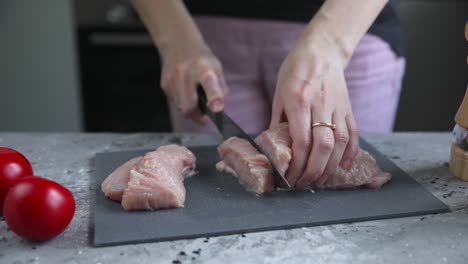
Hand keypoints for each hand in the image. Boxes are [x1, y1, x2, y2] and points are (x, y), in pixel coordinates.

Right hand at [159, 37, 227, 122]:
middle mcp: (185, 73)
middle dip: (198, 115)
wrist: (177, 43)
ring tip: (196, 97)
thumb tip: (218, 111)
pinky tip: (186, 91)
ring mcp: (172, 80)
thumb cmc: (202, 59)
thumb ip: (221, 90)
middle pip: (189, 107)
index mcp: (204, 68)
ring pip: (181, 109)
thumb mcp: (217, 69)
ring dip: (191, 109)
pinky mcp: (164, 85)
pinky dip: (183, 102)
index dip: (214, 98)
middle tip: (206, 113)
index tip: (217, 109)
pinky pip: (176, 103)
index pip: (209, 84)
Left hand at [270, 24, 358, 188]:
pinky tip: (343, 165)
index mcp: (298, 100)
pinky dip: (350, 152)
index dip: (297, 164)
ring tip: (322, 180)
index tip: (291, 177)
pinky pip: (353, 132)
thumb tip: (274, 148)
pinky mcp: (348, 107)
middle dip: (315, 170)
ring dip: (331, 166)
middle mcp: (320, 104)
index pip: (301, 140)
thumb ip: (277, 121)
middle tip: (306, 184)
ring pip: (340, 142)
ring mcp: (337, 106)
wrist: (321, 50)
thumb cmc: (295, 71)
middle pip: (323, 145)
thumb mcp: (279, 94)